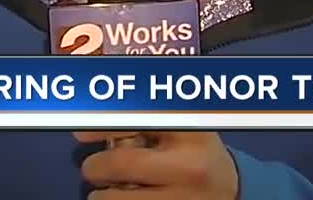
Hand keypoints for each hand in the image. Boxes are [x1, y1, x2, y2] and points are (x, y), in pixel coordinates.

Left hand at [75, 131, 238, 198]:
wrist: (231, 190)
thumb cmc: (196, 151)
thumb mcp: (181, 126)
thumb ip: (144, 121)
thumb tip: (86, 128)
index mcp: (190, 131)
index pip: (134, 121)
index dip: (100, 126)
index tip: (80, 132)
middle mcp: (188, 167)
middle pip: (120, 164)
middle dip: (95, 167)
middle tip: (93, 169)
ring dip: (103, 196)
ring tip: (107, 190)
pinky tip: (126, 199)